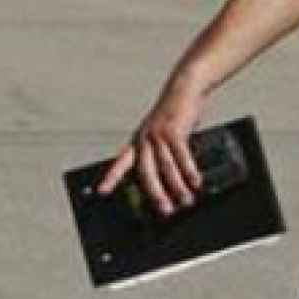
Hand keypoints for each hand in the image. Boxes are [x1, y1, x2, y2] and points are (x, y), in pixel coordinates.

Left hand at [98, 79, 206, 216]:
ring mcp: (158, 134)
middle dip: (155, 193)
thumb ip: (161, 153)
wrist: (184, 87)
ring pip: (166, 166)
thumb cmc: (174, 114)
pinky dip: (189, 171)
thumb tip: (170, 181)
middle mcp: (144, 138)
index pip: (121, 162)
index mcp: (137, 141)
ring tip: (186, 200)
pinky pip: (181, 155)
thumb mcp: (162, 133)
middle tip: (165, 210)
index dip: (111, 177)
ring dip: (177, 186)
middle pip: (146, 171)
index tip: (102, 192)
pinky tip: (196, 181)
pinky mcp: (174, 130)